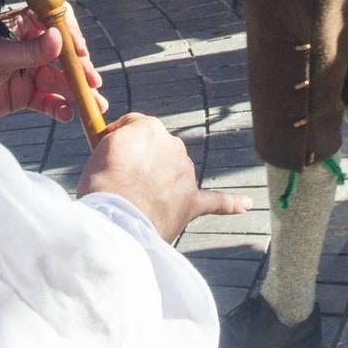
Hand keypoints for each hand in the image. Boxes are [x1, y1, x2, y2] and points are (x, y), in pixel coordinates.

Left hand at [0, 12, 104, 124]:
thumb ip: (28, 51)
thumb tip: (58, 38)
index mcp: (18, 27)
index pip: (52, 22)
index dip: (70, 35)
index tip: (79, 52)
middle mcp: (25, 47)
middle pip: (61, 55)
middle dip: (78, 70)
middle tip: (92, 84)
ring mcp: (25, 72)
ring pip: (58, 80)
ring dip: (76, 92)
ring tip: (94, 106)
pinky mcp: (22, 95)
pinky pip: (46, 100)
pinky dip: (59, 107)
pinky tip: (68, 115)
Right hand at [78, 113, 248, 241]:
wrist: (116, 219)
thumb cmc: (102, 183)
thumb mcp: (101, 149)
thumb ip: (120, 142)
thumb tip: (128, 152)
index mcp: (150, 128)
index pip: (135, 129)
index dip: (119, 141)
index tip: (107, 154)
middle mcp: (174, 145)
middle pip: (159, 150)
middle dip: (144, 162)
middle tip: (121, 181)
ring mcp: (186, 174)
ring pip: (176, 173)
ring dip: (165, 182)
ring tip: (140, 201)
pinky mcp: (192, 202)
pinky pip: (216, 201)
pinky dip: (231, 203)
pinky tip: (246, 204)